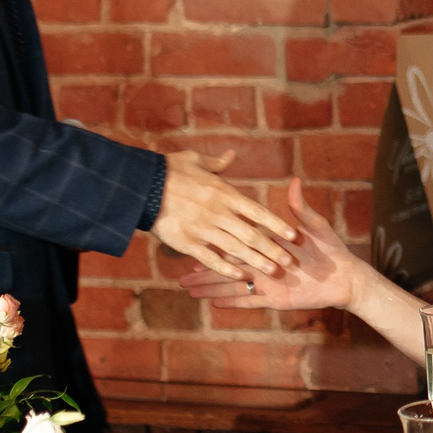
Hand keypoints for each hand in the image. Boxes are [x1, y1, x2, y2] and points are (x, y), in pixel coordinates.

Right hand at [150, 151, 297, 279]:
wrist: (140, 185)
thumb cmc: (168, 170)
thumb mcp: (195, 160)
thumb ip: (217, 163)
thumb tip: (231, 155)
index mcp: (223, 192)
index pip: (258, 212)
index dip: (276, 225)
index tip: (292, 235)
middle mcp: (217, 212)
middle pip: (251, 235)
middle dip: (272, 249)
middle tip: (289, 262)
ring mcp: (202, 229)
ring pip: (235, 249)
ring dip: (256, 262)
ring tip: (273, 272)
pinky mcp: (186, 242)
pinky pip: (211, 258)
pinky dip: (227, 269)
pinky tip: (241, 277)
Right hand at [180, 180, 360, 310]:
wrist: (344, 276)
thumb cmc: (330, 247)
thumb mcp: (314, 225)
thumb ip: (299, 207)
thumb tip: (294, 181)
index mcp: (267, 244)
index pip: (235, 241)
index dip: (215, 240)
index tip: (193, 234)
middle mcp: (262, 264)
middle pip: (226, 266)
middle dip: (203, 269)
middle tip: (180, 272)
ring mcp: (266, 283)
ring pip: (232, 286)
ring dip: (210, 288)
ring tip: (188, 290)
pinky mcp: (274, 299)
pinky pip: (249, 302)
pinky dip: (232, 302)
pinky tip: (212, 304)